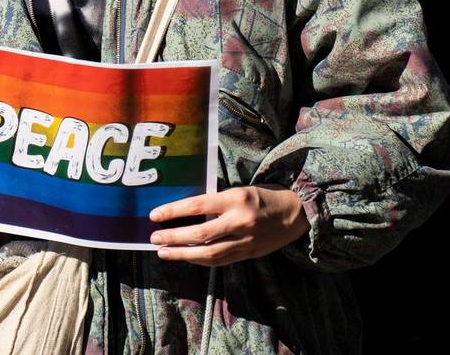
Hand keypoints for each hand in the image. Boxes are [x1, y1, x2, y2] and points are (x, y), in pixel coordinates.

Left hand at [150, 186, 307, 265]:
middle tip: (154, 238)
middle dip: (174, 237)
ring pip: (208, 254)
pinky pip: (220, 260)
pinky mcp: (249, 254)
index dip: (173, 211)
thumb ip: (216, 201)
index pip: (197, 206)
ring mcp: (245, 240)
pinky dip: (200, 260)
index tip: (155, 216)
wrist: (295, 213)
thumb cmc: (262, 196)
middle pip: (200, 234)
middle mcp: (240, 221)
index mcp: (235, 199)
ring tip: (164, 252)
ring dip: (182, 254)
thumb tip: (185, 211)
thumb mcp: (239, 190)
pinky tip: (186, 257)